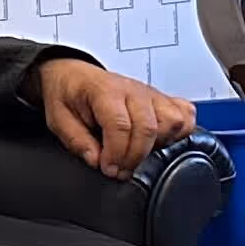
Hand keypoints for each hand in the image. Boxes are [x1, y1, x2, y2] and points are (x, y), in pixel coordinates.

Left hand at [36, 57, 193, 178]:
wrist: (74, 76)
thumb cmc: (68, 94)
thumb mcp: (58, 119)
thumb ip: (77, 142)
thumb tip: (97, 161)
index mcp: (104, 91)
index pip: (120, 125)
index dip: (117, 154)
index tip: (109, 169)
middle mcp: (132, 90)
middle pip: (149, 127)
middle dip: (134, 157)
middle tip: (119, 170)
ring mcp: (150, 93)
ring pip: (173, 121)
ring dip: (158, 144)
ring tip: (136, 152)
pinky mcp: (162, 99)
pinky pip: (185, 114)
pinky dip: (178, 131)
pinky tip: (159, 140)